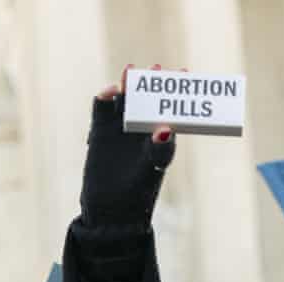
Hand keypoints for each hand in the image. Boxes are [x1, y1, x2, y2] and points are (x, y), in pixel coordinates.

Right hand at [80, 64, 176, 226]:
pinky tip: (109, 91)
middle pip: (147, 99)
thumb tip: (166, 127)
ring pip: (124, 100)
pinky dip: (104, 99)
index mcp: (162, 136)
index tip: (183, 74)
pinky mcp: (100, 132)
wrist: (112, 210)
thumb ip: (160, 148)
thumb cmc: (140, 192)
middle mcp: (142, 129)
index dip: (177, 91)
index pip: (171, 108)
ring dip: (127, 86)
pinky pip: (102, 110)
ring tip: (131, 73)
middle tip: (157, 70)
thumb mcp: (153, 169)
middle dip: (151, 83)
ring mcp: (120, 129)